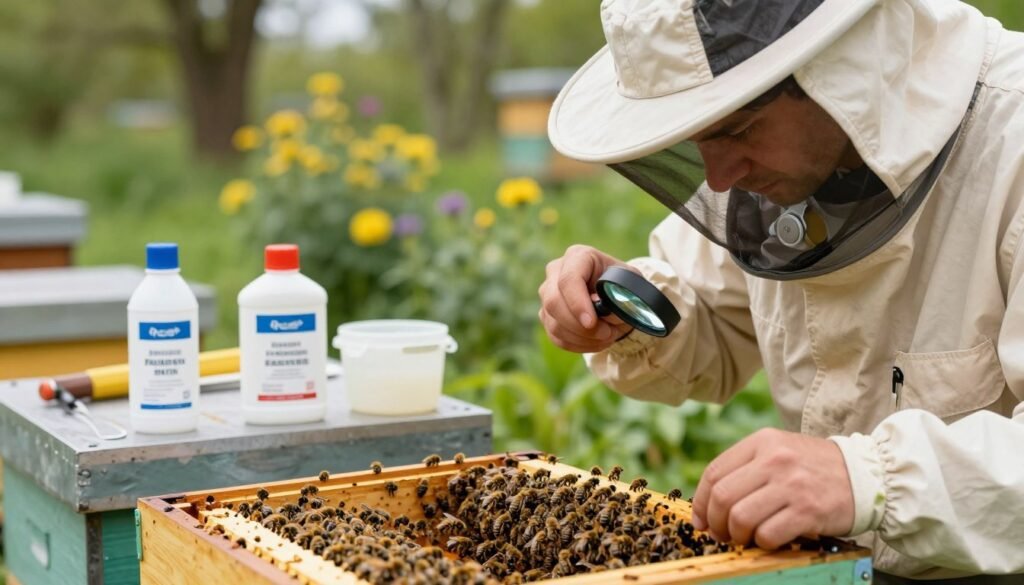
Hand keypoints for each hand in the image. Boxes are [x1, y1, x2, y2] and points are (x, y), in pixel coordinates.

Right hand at [538, 245, 635, 352]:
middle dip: (580, 326)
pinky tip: (595, 341)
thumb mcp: (631, 288)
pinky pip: (555, 336)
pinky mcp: (546, 314)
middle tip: (606, 334)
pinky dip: (577, 345)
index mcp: (579, 256)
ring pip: (554, 323)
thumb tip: (606, 315)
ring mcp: (547, 294)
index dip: (577, 303)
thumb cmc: (623, 287)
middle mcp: (556, 271)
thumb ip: (621, 299)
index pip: (569, 279)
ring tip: (607, 336)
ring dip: (582, 338)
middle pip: (553, 302)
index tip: (592, 323)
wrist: (616, 296)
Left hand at [690, 428, 853, 548]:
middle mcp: (774, 459)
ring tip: (746, 538)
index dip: (700, 502)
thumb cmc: (814, 468)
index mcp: (762, 441)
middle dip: (716, 523)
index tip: (701, 520)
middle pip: (722, 497)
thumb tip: (707, 506)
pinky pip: (768, 534)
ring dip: (738, 536)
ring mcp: (791, 485)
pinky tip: (770, 539)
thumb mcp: (779, 451)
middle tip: (723, 534)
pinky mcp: (808, 510)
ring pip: (741, 518)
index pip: (714, 473)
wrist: (867, 474)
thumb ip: (745, 469)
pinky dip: (763, 543)